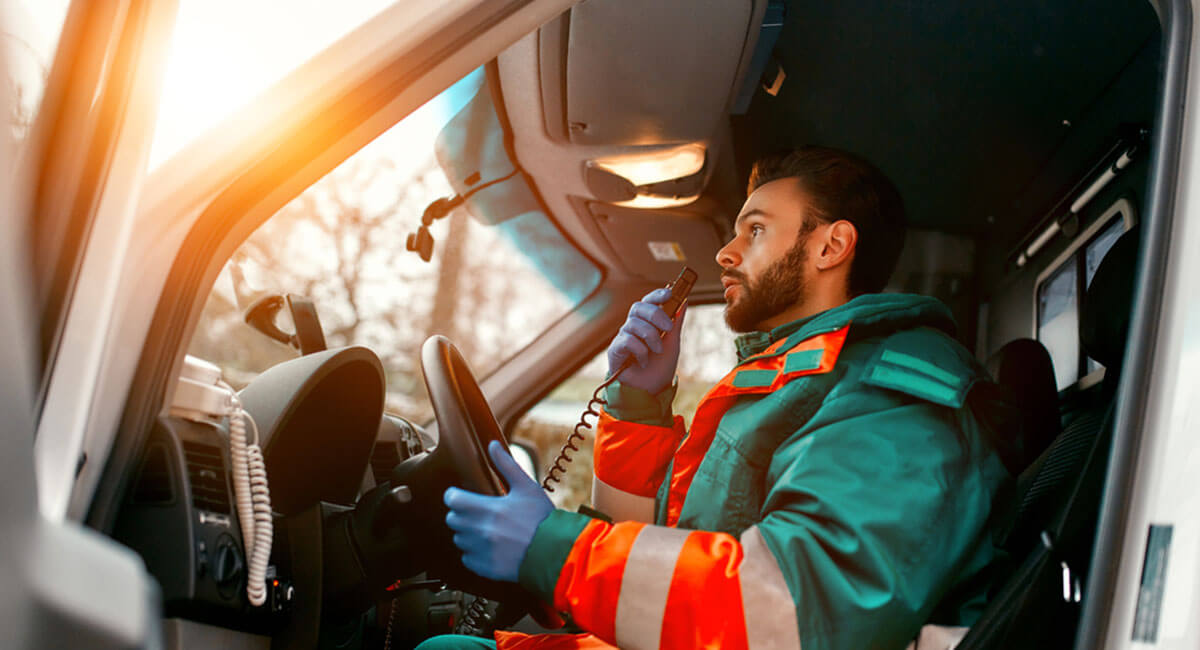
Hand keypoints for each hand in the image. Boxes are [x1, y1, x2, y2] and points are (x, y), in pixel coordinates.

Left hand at [444, 441, 554, 582]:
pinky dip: (474, 553)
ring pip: (459, 540)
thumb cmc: (543, 519)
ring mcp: (483, 551)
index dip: (455, 496)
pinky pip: (467, 559)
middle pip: (452, 520)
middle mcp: (482, 531)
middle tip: (475, 512)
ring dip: (467, 533)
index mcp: (489, 509)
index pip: (453, 500)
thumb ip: (506, 465)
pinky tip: (489, 547)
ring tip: (485, 530)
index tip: (461, 496)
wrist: (556, 552)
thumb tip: (492, 446)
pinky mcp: (486, 568)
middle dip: (461, 514)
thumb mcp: (527, 487)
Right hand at [606, 288, 686, 393]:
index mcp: (647, 322)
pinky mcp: (615, 350)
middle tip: (668, 328)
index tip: (670, 293)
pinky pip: (627, 340)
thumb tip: (684, 301)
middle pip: (638, 307)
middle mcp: (633, 327)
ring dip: (651, 337)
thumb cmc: (659, 368)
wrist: (650, 392)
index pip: (648, 301)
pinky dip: (640, 350)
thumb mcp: (673, 343)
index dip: (657, 294)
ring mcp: (623, 337)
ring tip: (657, 351)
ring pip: (634, 323)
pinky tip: (643, 361)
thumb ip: (675, 323)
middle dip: (656, 314)